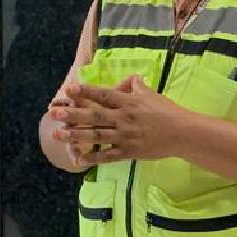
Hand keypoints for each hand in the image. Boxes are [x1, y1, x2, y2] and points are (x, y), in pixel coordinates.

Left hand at [49, 76, 188, 164]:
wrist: (182, 133)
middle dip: (73, 114)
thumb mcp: (151, 95)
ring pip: (96, 135)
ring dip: (76, 135)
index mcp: (128, 103)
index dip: (86, 92)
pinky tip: (78, 158)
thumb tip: (131, 78)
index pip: (103, 95)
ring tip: (58, 134)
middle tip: (54, 113)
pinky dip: (93, 158)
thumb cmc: (167, 111)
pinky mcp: (129, 152)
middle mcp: (123, 118)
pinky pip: (108, 155)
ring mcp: (125, 136)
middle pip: (94, 116)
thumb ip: (137, 86)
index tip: (69, 89)